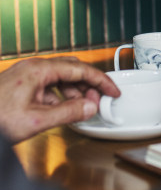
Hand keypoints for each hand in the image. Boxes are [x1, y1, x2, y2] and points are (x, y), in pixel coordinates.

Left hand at [0, 57, 119, 142]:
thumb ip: (68, 112)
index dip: (101, 81)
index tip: (113, 91)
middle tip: (98, 100)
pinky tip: (60, 112)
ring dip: (73, 92)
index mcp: (38, 70)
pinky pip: (47, 87)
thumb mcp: (36, 121)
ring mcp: (24, 76)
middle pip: (71, 70)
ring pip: (59, 78)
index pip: (81, 69)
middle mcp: (32, 68)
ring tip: (80, 109)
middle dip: (88, 85)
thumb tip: (89, 107)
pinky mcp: (18, 86)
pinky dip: (58, 97)